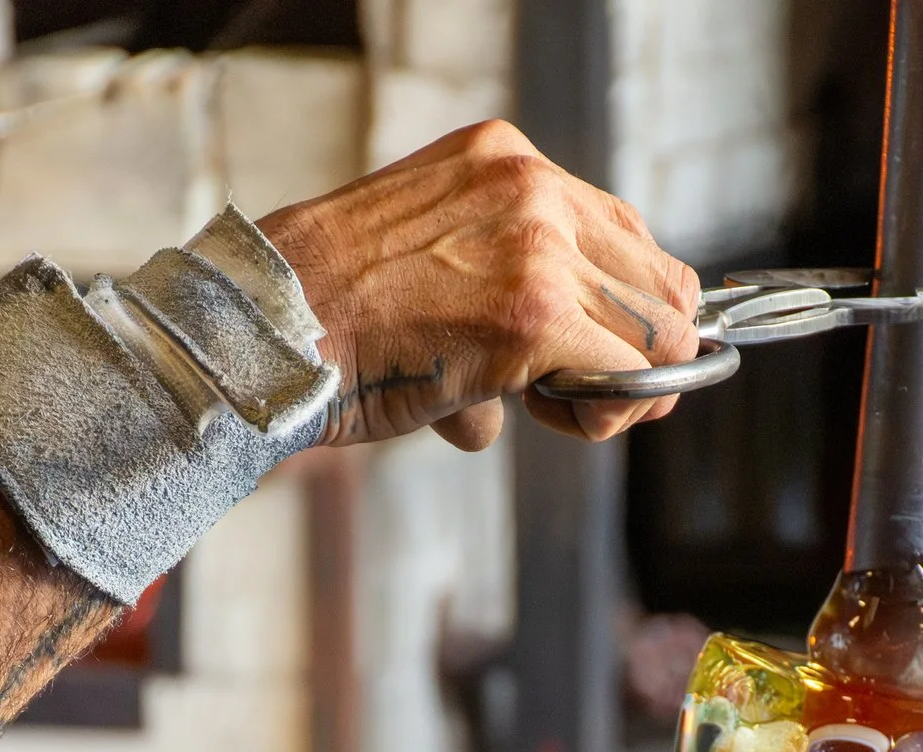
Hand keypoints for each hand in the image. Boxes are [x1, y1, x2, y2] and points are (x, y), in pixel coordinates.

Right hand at [258, 121, 703, 449]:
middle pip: (657, 276)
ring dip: (619, 385)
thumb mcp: (421, 254)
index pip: (619, 230)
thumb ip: (498, 279)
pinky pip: (627, 378)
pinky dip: (604, 413)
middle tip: (584, 394)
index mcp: (503, 160)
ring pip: (657, 329)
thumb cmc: (324, 314)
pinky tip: (549, 419)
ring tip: (554, 409)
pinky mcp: (536, 317)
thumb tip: (558, 369)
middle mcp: (531, 187)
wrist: (265, 331)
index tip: (598, 351)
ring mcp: (539, 247)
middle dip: (638, 348)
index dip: (624, 305)